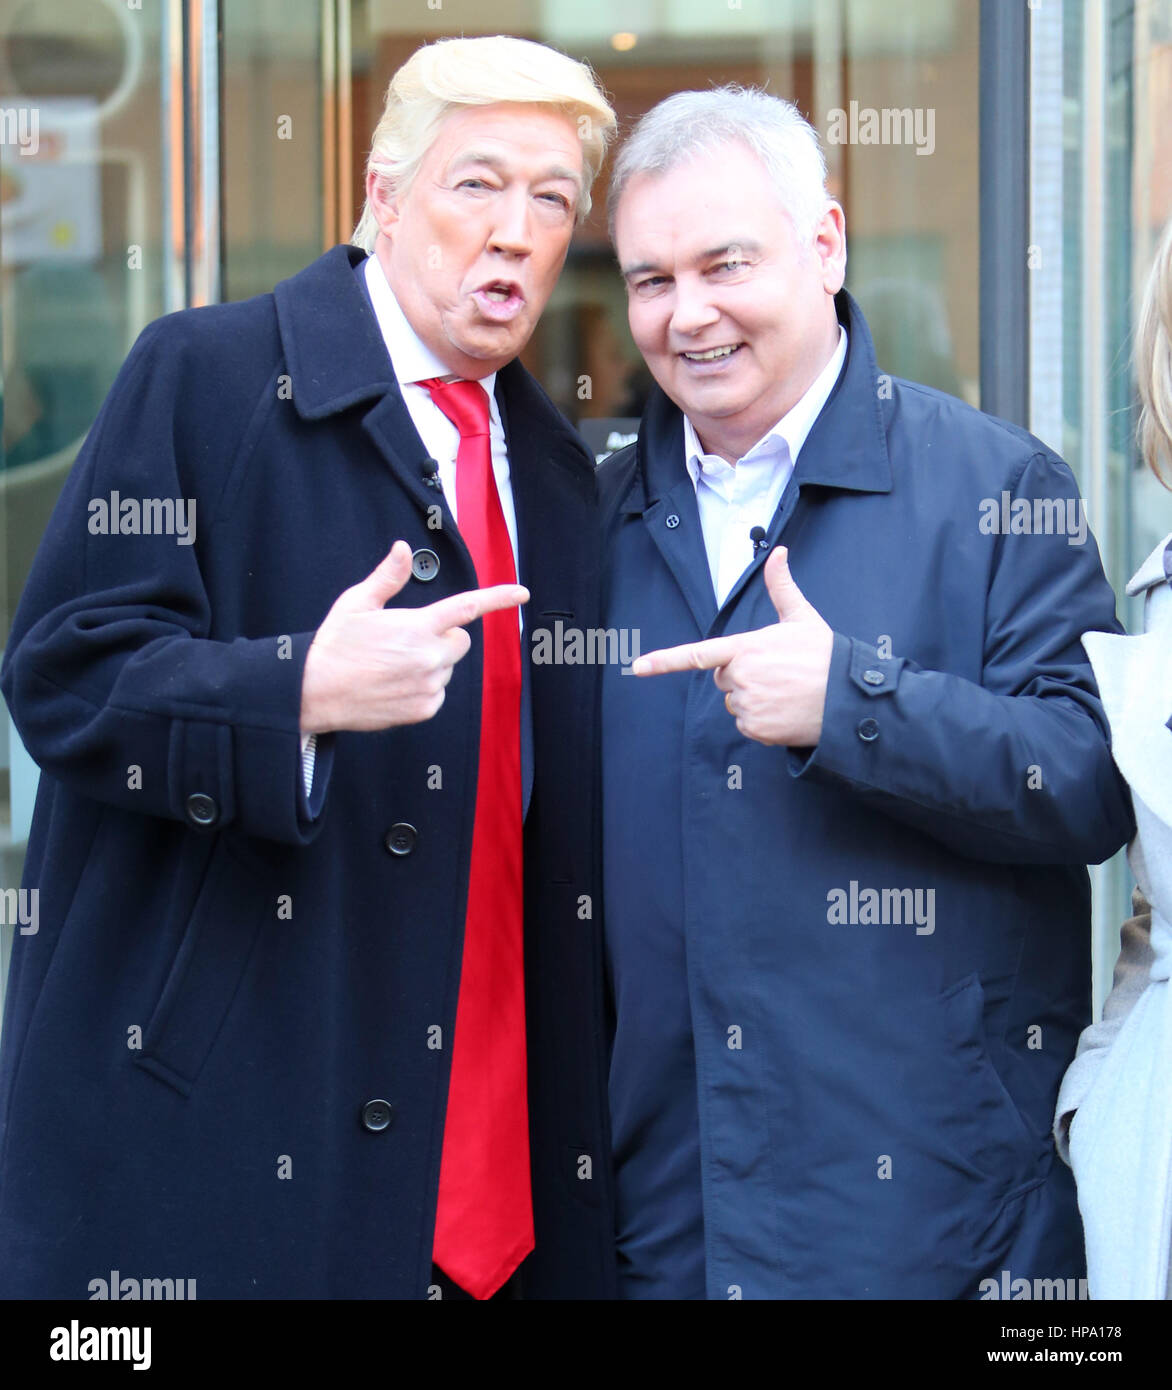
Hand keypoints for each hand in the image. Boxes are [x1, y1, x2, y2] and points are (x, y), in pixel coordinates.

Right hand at [300, 540, 527, 733]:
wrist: (314, 692)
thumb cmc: (334, 645)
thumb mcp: (356, 603)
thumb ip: (387, 577)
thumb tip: (403, 549)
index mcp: (417, 626)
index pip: (467, 607)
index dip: (498, 598)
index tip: (521, 593)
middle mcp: (430, 656)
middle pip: (460, 641)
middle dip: (443, 637)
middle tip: (407, 640)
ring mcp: (429, 685)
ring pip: (448, 668)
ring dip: (431, 664)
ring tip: (392, 665)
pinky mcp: (424, 708)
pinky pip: (438, 693)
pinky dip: (423, 688)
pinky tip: (394, 685)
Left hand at [630, 546, 831, 745]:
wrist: (849, 697)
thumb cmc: (825, 655)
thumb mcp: (801, 617)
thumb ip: (781, 586)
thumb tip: (778, 552)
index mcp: (746, 648)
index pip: (697, 654)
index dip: (664, 661)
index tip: (638, 667)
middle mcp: (741, 677)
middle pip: (722, 679)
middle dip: (741, 676)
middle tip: (775, 673)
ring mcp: (747, 705)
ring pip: (735, 703)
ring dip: (753, 700)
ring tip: (785, 692)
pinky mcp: (756, 729)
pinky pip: (746, 725)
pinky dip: (762, 721)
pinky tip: (785, 711)